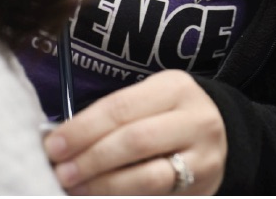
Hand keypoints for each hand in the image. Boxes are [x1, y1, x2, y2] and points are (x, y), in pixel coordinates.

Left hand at [44, 69, 226, 194]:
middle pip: (135, 141)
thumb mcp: (151, 98)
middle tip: (61, 171)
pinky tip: (101, 198)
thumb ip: (115, 115)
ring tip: (75, 189)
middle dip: (91, 158)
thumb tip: (61, 139)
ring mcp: (203, 159)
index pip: (122, 107)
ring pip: (148, 178)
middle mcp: (195, 121)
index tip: (53, 145)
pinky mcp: (203, 191)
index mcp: (175, 88)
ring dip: (104, 186)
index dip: (84, 128)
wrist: (222, 134)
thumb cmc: (169, 114)